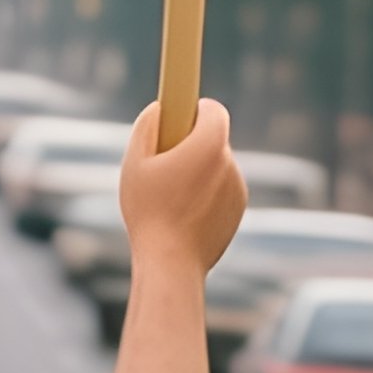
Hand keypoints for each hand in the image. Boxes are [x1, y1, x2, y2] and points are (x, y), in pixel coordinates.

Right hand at [119, 99, 247, 275]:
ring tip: (169, 201)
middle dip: (191, 146)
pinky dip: (204, 197)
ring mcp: (237, 187)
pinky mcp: (237, 210)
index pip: (212, 109)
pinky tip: (181, 217)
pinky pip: (220, 192)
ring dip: (196, 175)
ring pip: (215, 168)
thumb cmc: (149, 213)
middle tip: (162, 168)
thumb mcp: (134, 164)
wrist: (171, 263)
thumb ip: (146, 127)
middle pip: (212, 140)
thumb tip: (158, 109)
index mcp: (209, 144)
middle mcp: (229, 161)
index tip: (178, 118)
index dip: (195, 110)